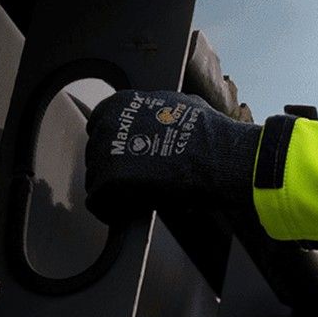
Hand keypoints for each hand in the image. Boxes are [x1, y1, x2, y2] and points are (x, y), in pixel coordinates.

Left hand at [83, 90, 262, 223]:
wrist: (221, 156)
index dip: (116, 144)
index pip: (100, 125)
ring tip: (135, 197)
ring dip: (113, 188)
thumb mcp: (181, 104)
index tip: (128, 156)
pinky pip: (98, 202)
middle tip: (137, 179)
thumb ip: (156, 111)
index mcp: (122, 103)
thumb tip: (157, 118)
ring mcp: (106, 152)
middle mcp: (108, 124)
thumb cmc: (210, 134)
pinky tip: (128, 213)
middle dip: (115, 166)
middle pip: (97, 152)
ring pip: (96, 178)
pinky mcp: (109, 181)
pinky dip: (111, 210)